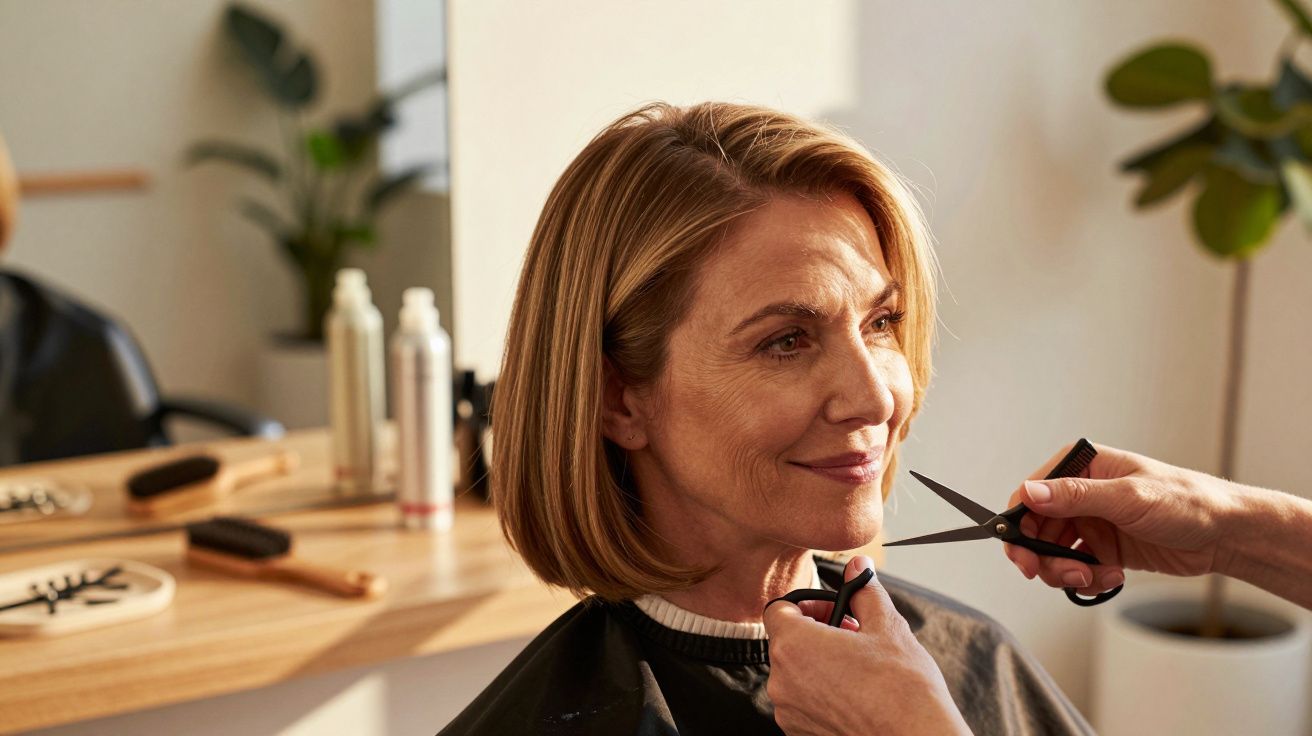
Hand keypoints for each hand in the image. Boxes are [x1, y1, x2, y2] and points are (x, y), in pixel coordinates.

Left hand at [763, 556, 969, 735]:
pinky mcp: (801, 735)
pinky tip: (857, 695)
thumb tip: (858, 568)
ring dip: (821, 665)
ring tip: (860, 668)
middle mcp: (782, 682)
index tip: (833, 611)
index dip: (805, 604)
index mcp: (795, 646)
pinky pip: (804, 704)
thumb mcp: (888, 627)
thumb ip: (865, 592)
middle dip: (818, 634)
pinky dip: (823, 695)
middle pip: (787, 643)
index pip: (778, 609)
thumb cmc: (903, 690)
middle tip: (855, 637)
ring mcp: (789, 713)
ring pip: (796, 676)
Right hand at [1003, 442, 1238, 596]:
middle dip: (1042, 556)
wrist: (1225, 534)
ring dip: (1065, 571)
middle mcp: (1080, 494)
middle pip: (1036, 529)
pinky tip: (1111, 576)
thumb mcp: (1128, 497)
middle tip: (1051, 575)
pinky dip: (1086, 578)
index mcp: (1082, 467)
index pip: (1031, 493)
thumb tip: (1030, 492)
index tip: (1020, 552)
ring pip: (1051, 552)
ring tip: (1090, 577)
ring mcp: (1090, 522)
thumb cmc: (1186, 501)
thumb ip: (1075, 496)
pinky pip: (1076, 567)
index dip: (1019, 524)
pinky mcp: (1102, 547)